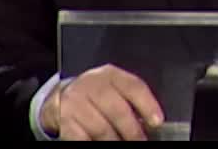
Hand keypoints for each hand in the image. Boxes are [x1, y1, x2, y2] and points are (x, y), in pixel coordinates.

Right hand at [40, 64, 163, 139]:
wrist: (60, 97)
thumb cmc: (94, 95)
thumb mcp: (111, 87)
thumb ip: (129, 98)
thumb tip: (149, 120)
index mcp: (109, 75)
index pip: (133, 86)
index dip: (147, 104)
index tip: (157, 121)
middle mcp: (91, 85)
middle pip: (118, 110)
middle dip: (132, 130)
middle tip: (141, 140)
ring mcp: (75, 102)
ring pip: (101, 128)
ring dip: (115, 141)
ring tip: (122, 144)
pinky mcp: (63, 120)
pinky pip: (82, 138)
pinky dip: (94, 143)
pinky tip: (101, 143)